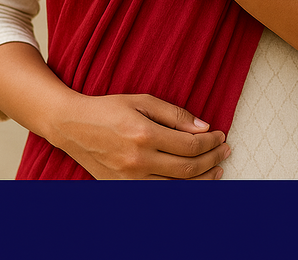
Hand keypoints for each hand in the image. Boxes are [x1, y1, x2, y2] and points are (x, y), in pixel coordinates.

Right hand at [53, 91, 230, 179]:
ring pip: (177, 188)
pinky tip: (193, 184)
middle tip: (225, 151)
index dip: (210, 142)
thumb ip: (175, 114)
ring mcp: (129, 181)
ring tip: (216, 169)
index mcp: (143, 134)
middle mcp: (138, 161)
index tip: (221, 136)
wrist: (72, 126)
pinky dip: (180, 192)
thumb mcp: (142, 101)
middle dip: (212, 160)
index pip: (189, 145)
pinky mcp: (123, 191)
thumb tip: (204, 128)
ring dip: (203, 180)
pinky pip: (159, 196)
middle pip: (188, 169)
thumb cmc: (108, 109)